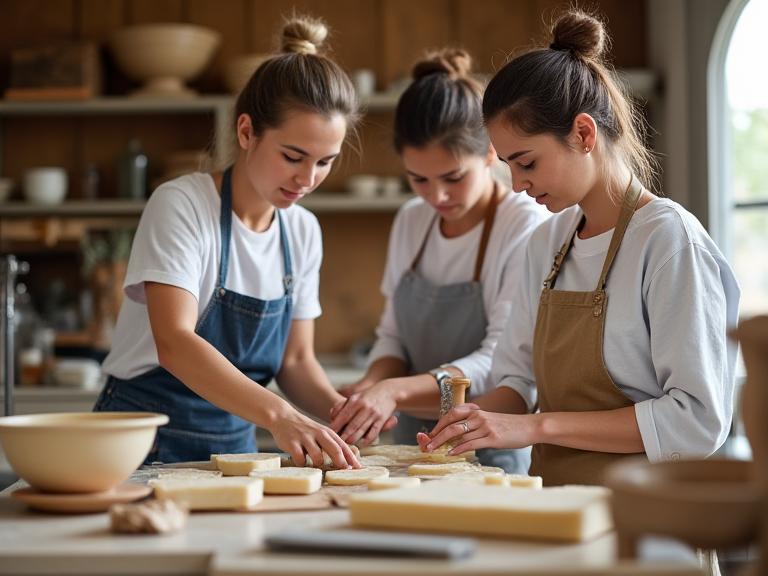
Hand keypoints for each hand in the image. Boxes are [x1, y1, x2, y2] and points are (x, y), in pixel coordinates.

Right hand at [269, 407, 360, 468]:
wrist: (283, 417)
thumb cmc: (305, 430)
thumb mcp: (321, 433)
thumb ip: (333, 444)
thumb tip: (348, 461)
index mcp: (327, 432)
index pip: (343, 446)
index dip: (352, 458)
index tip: (358, 469)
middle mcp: (319, 434)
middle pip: (335, 449)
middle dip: (341, 462)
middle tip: (345, 471)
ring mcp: (305, 438)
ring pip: (317, 457)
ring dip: (318, 464)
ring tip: (314, 463)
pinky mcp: (292, 443)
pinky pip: (300, 459)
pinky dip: (301, 463)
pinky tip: (300, 461)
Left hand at [330, 379, 400, 445]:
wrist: (389, 391)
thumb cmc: (368, 396)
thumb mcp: (354, 397)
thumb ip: (341, 406)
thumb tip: (331, 416)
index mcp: (355, 401)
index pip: (343, 415)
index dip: (336, 425)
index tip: (329, 433)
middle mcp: (364, 407)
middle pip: (352, 424)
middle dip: (343, 435)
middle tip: (336, 442)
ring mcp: (374, 413)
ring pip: (362, 429)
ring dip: (354, 438)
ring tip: (346, 444)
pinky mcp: (382, 419)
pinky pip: (374, 432)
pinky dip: (367, 440)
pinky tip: (361, 444)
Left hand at [417, 403, 535, 454]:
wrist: (529, 427)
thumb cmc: (509, 427)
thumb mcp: (489, 421)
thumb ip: (474, 425)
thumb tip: (458, 437)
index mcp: (476, 411)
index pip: (451, 415)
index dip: (438, 424)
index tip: (429, 435)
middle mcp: (478, 417)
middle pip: (450, 423)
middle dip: (435, 434)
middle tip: (426, 444)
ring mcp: (485, 427)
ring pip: (458, 433)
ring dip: (442, 442)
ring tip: (433, 450)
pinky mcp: (492, 438)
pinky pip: (470, 443)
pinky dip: (458, 448)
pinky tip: (451, 453)